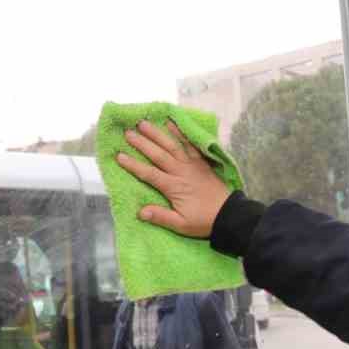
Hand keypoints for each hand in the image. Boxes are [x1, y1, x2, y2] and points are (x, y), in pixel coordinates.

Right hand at [116, 120, 232, 238]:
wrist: (229, 214)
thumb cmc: (203, 221)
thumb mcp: (181, 225)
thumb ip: (161, 217)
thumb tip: (140, 212)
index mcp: (173, 187)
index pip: (149, 174)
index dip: (133, 165)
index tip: (119, 155)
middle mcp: (181, 172)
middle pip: (158, 154)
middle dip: (142, 143)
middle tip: (127, 132)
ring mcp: (192, 164)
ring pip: (172, 145)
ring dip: (157, 133)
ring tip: (144, 123)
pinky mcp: (201, 162)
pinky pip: (190, 144)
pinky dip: (181, 133)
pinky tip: (172, 123)